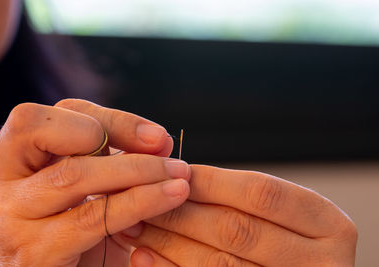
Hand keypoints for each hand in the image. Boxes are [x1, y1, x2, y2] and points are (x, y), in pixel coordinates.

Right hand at [0, 99, 190, 266]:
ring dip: (137, 171)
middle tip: (167, 151)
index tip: (156, 136)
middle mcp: (3, 185)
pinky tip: (169, 198)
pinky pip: (92, 218)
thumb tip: (159, 141)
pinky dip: (138, 203)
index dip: (109, 119)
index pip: (52, 116)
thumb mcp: (97, 187)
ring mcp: (11, 221)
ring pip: (74, 176)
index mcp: (16, 160)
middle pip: (46, 134)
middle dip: (118, 136)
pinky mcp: (33, 255)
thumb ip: (117, 159)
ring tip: (179, 175)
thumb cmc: (86, 231)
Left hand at [123, 165, 356, 266]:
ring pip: (220, 263)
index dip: (213, 182)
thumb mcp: (282, 216)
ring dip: (169, 242)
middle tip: (141, 198)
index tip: (175, 172)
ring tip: (135, 225)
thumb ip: (244, 199)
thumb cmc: (285, 240)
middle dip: (181, 213)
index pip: (262, 193)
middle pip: (237, 229)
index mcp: (328, 224)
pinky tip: (145, 257)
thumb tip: (182, 176)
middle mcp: (323, 261)